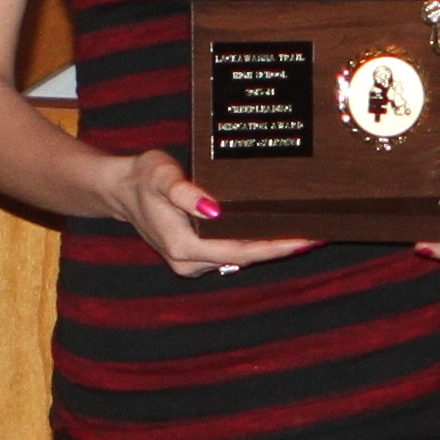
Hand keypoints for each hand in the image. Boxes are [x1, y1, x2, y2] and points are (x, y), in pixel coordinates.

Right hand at [102, 149, 315, 277]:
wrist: (119, 189)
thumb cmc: (142, 177)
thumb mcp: (160, 175)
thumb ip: (185, 192)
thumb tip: (213, 209)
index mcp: (184, 248)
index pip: (242, 250)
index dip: (276, 246)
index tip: (306, 238)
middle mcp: (190, 263)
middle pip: (247, 257)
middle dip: (283, 247)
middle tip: (320, 233)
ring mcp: (192, 263)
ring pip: (242, 257)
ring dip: (273, 247)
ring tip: (308, 232)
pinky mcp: (196, 256)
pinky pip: (233, 252)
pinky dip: (257, 243)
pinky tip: (278, 231)